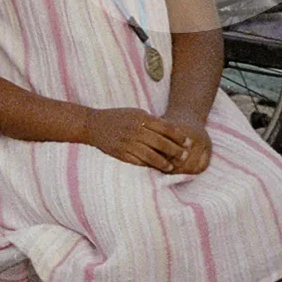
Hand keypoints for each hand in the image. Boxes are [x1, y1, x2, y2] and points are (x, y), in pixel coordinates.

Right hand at [81, 108, 204, 171]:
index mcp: (142, 118)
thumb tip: (172, 131)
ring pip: (151, 155)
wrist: (93, 125)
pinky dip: (148, 166)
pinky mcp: (121, 154)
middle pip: (161, 143)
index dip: (179, 137)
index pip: (166, 128)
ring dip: (163, 162)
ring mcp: (128, 143)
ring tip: (171, 167)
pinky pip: (138, 162)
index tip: (188, 143)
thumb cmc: (118, 117)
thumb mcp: (136, 113)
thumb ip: (152, 121)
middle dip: (175, 151)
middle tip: (184, 156)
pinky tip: (155, 168)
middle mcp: (136, 131)